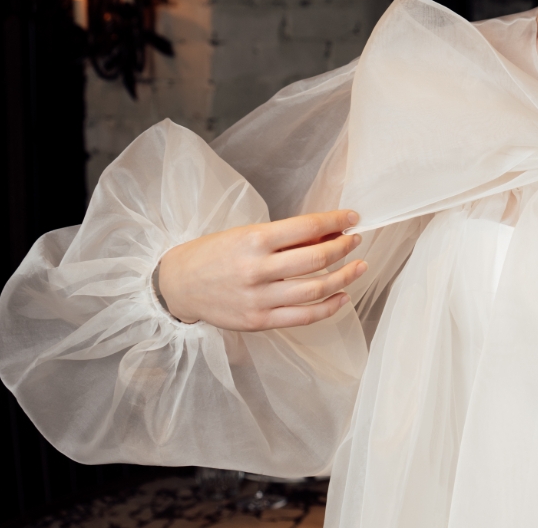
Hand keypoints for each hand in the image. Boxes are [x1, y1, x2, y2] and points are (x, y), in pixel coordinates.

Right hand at [157, 209, 367, 329]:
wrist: (177, 284)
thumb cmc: (214, 254)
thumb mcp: (245, 234)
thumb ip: (285, 238)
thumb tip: (327, 235)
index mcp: (253, 240)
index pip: (307, 227)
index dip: (335, 221)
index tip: (352, 217)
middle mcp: (257, 269)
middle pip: (316, 259)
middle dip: (344, 247)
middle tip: (355, 240)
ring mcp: (258, 298)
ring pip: (315, 289)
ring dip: (344, 276)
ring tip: (359, 266)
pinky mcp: (259, 321)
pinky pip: (303, 316)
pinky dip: (329, 307)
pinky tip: (343, 296)